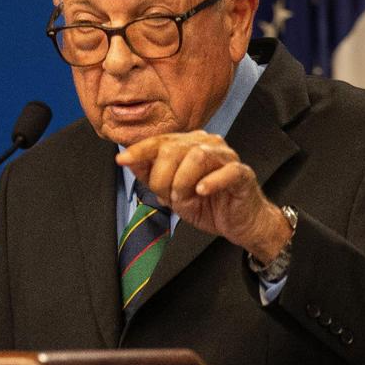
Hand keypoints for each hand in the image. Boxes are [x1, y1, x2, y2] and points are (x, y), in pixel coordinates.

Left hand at [116, 130, 291, 262]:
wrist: (238, 224)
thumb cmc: (207, 205)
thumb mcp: (170, 192)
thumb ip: (150, 175)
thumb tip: (126, 159)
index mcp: (189, 145)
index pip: (160, 141)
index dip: (140, 150)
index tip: (122, 160)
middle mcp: (207, 144)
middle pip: (173, 148)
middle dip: (162, 177)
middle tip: (168, 196)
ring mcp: (226, 157)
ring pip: (197, 156)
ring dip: (182, 181)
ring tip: (184, 197)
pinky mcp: (242, 173)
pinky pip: (226, 171)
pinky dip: (210, 181)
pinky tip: (201, 191)